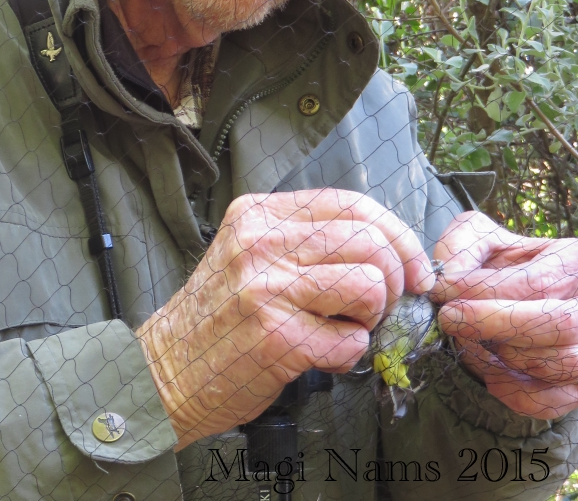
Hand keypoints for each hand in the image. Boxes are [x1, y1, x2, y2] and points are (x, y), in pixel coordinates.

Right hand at [136, 189, 432, 448]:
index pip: (352, 203)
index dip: (398, 235)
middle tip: (380, 306)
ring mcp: (267, 290)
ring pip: (370, 287)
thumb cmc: (220, 316)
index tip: (414, 269)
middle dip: (394, 280)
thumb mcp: (250, 253)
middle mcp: (261, 243)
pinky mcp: (276, 339)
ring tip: (343, 329)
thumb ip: (307, 238)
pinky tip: (319, 355)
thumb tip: (391, 247)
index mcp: (258, 213)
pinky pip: (352, 343)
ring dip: (372, 318)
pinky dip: (349, 355)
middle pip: (371, 241)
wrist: (163, 374)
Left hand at [430, 211, 577, 418]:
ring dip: (508, 357)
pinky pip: (556, 402)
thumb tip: (450, 279)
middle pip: (559, 322)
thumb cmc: (491, 262)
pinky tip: (490, 376)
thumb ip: (461, 250)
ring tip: (470, 341)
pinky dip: (519, 395)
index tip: (444, 290)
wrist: (498, 297)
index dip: (488, 289)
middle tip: (448, 318)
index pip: (540, 280)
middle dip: (495, 323)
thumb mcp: (474, 237)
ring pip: (563, 364)